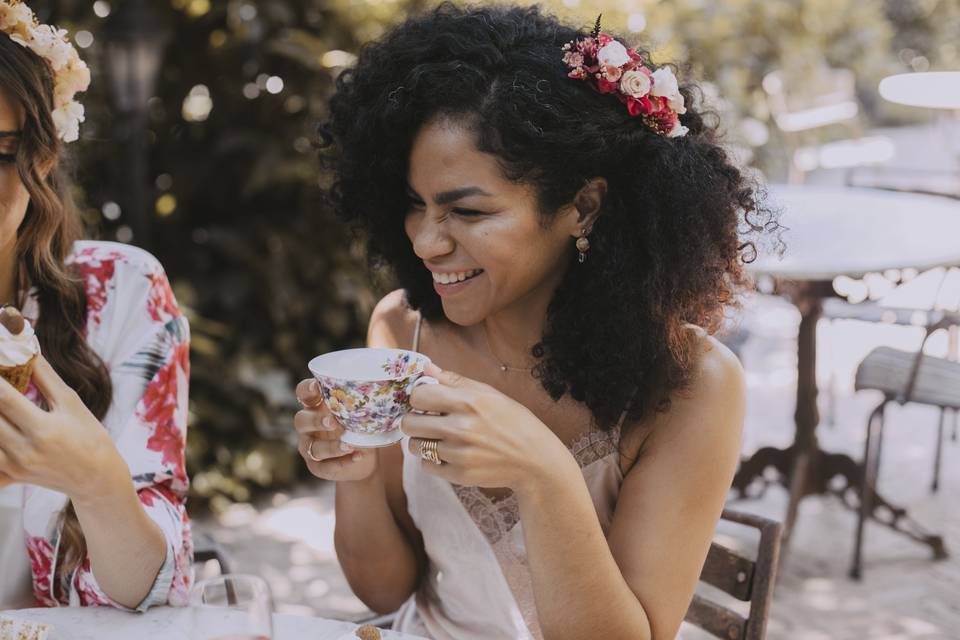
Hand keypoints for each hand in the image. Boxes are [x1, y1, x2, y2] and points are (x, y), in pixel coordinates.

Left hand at [0, 356, 127, 502]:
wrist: (97, 476)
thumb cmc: (89, 436)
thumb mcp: (72, 403)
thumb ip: (45, 377)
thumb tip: (27, 350)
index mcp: (43, 429)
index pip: (4, 398)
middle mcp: (25, 451)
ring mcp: (15, 467)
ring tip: (2, 409)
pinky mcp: (11, 477)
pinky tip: (2, 432)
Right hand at [294, 378, 375, 481]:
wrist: (367, 459)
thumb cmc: (361, 427)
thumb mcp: (362, 414)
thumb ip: (363, 404)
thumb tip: (380, 393)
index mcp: (316, 406)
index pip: (303, 393)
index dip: (306, 389)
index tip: (316, 386)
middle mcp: (308, 426)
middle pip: (301, 420)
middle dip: (315, 421)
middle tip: (332, 422)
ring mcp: (309, 447)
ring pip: (312, 448)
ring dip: (331, 447)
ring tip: (349, 446)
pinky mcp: (317, 466)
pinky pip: (324, 466)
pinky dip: (342, 462)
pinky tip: (357, 457)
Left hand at [401, 364, 573, 494]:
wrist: (535, 460)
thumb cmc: (513, 422)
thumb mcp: (489, 394)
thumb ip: (454, 381)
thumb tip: (426, 368)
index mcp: (468, 401)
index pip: (418, 395)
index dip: (419, 397)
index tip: (427, 401)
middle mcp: (461, 428)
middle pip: (409, 423)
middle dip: (414, 420)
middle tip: (427, 421)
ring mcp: (459, 454)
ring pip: (414, 446)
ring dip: (421, 440)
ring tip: (438, 438)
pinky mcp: (459, 475)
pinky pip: (426, 465)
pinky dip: (433, 460)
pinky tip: (449, 453)